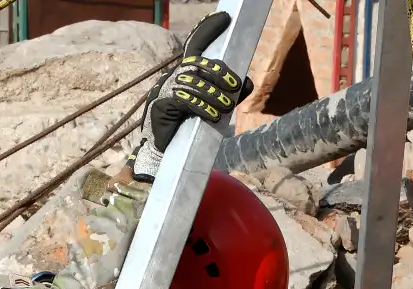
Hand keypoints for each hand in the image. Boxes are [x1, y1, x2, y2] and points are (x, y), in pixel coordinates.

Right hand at [129, 13, 250, 181]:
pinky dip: (203, 108)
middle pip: (199, 63)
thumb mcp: (213, 106)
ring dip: (215, 96)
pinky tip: (213, 117)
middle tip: (236, 85)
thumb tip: (248, 82)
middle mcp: (175, 75)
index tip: (224, 17)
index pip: (196, 45)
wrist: (165, 148)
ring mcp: (168, 88)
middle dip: (220, 73)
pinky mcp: (164, 104)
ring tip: (226, 108)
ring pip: (195, 83)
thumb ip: (230, 94)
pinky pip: (187, 101)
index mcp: (186, 71)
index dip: (208, 29)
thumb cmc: (189, 124)